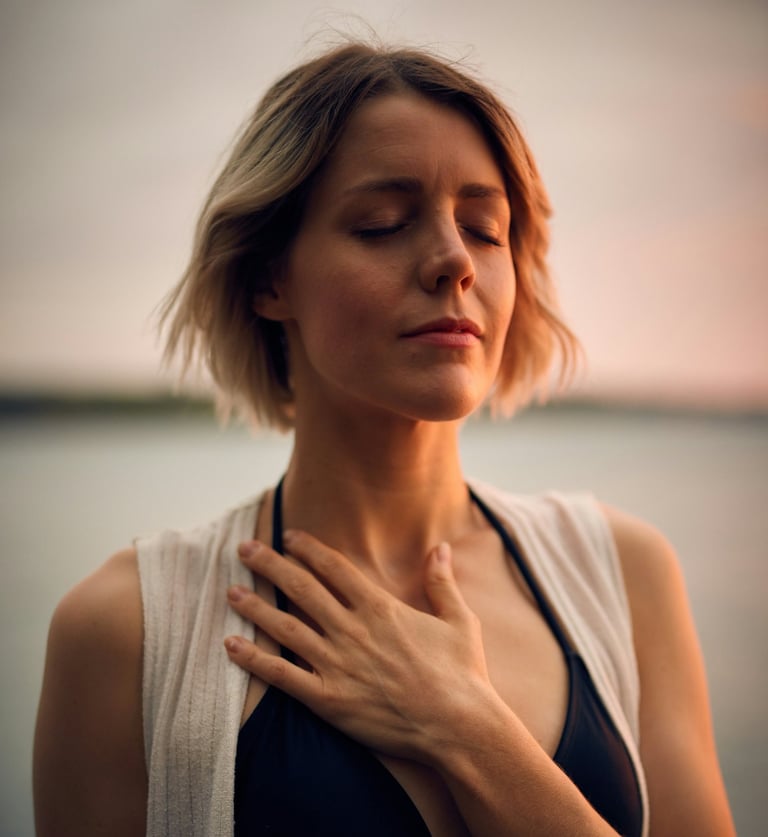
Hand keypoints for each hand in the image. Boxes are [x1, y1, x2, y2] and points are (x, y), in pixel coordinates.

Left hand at [224, 531, 493, 761]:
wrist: (459, 726)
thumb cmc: (462, 673)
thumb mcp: (459, 619)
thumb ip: (442, 581)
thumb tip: (440, 546)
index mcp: (380, 608)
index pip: (334, 568)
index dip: (308, 548)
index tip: (288, 536)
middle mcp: (352, 630)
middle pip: (301, 588)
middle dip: (270, 565)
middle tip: (245, 549)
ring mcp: (337, 664)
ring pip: (285, 627)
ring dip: (255, 607)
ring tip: (230, 591)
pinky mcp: (328, 699)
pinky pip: (282, 676)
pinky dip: (254, 660)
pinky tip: (231, 645)